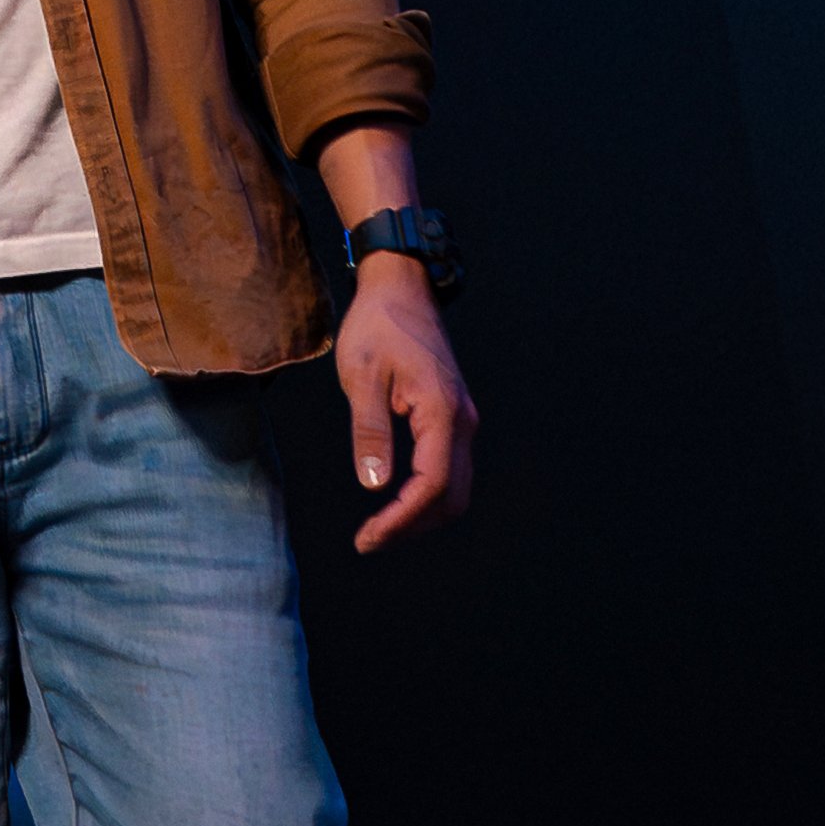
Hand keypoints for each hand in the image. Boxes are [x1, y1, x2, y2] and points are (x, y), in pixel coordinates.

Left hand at [333, 260, 475, 554]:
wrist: (400, 286)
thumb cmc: (378, 325)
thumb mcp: (362, 375)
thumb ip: (370, 431)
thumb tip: (374, 486)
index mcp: (442, 412)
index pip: (432, 486)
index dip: (401, 520)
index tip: (368, 537)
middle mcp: (462, 420)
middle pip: (451, 496)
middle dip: (412, 526)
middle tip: (369, 539)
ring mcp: (462, 418)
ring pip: (455, 487)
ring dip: (421, 514)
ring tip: (379, 527)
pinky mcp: (453, 415)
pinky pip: (449, 468)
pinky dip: (426, 494)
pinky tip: (395, 499)